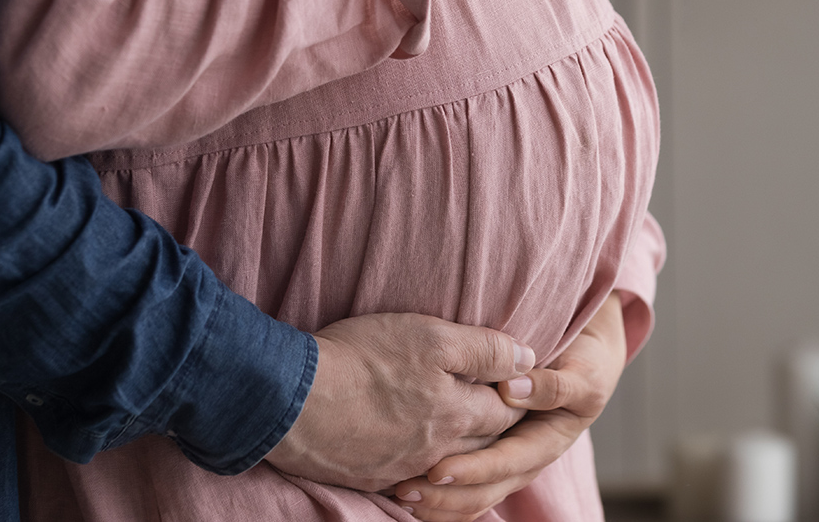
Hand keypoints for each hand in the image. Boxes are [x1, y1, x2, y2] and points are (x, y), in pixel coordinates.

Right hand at [265, 313, 535, 492]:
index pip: (505, 411)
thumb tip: (528, 358)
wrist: (290, 400)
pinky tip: (414, 458)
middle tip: (496, 409)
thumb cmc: (362, 359)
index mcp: (457, 414)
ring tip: (455, 432)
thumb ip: (484, 349)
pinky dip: (420, 470)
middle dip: (493, 428)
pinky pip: (409, 482)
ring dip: (458, 454)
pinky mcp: (369, 478)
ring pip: (446, 466)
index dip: (514, 395)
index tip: (516, 386)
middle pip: (481, 445)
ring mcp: (402, 470)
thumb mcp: (430, 337)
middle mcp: (436, 451)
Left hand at [389, 293, 627, 521]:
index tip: (437, 469)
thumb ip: (551, 384)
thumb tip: (511, 389)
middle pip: (485, 491)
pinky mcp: (493, 457)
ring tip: (400, 494)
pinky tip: (409, 492)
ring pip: (473, 497)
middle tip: (405, 488)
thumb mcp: (579, 373)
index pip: (506, 464)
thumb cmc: (582, 363)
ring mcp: (509, 463)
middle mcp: (525, 460)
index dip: (473, 470)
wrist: (584, 362)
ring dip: (438, 501)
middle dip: (445, 495)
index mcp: (546, 443)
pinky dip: (441, 497)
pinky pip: (467, 489)